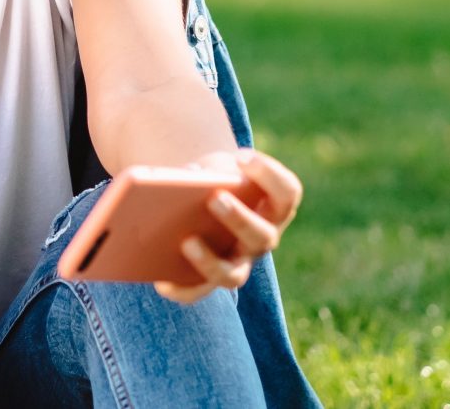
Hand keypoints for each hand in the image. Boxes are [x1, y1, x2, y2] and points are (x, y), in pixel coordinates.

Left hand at [155, 148, 302, 303]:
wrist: (199, 195)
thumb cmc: (213, 176)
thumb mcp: (214, 166)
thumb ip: (209, 169)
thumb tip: (187, 178)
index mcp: (272, 206)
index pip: (287, 192)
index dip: (269, 175)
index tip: (242, 157)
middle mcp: (261, 239)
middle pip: (262, 236)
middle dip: (239, 218)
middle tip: (215, 198)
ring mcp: (238, 262)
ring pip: (233, 276)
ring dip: (210, 261)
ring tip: (186, 241)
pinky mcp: (210, 279)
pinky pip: (198, 292)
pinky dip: (181, 290)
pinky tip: (162, 281)